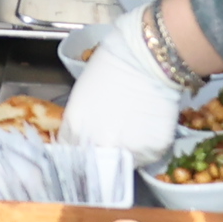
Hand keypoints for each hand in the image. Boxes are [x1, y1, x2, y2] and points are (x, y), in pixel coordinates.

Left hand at [59, 8, 183, 165]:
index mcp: (75, 128)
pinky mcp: (152, 150)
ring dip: (126, 151)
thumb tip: (83, 140)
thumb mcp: (82, 94)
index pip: (70, 156)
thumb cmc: (112, 65)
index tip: (87, 150)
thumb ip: (78, 123)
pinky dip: (147, 146)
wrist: (147, 56)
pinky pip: (147, 156)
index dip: (79, 152)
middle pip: (96, 165)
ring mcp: (127, 150)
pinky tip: (148, 125)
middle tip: (113, 138)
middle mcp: (98, 144)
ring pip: (123, 163)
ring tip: (134, 127)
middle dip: (101, 156)